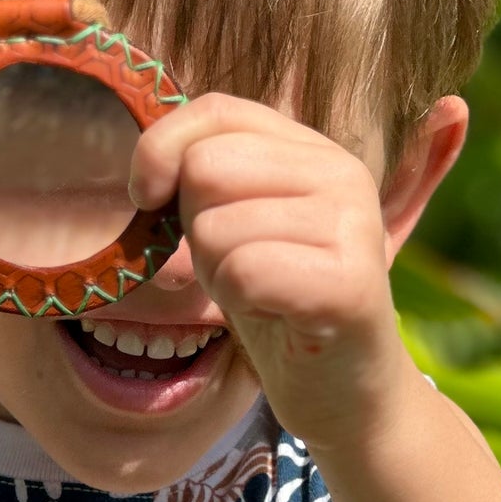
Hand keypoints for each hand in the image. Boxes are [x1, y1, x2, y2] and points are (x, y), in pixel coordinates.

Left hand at [129, 95, 420, 451]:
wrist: (345, 391)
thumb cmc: (278, 304)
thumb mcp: (234, 225)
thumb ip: (202, 176)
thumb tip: (147, 174)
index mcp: (313, 150)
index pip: (215, 110)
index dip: (161, 150)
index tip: (149, 198)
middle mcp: (342, 173)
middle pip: (205, 168)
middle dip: (195, 230)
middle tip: (237, 267)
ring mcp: (353, 224)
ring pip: (216, 227)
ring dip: (218, 275)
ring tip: (262, 295)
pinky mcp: (351, 283)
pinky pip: (244, 272)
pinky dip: (240, 302)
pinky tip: (274, 315)